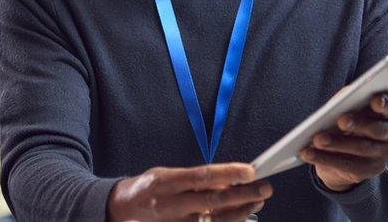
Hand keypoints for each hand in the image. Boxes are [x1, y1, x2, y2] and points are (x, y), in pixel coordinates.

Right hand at [107, 162, 271, 221]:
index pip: (202, 176)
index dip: (227, 173)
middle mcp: (170, 204)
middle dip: (242, 195)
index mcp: (166, 182)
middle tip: (264, 188)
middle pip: (213, 201)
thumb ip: (196, 179)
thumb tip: (227, 180)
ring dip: (239, 212)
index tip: (250, 171)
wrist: (123, 210)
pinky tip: (239, 216)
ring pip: (213, 221)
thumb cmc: (150, 188)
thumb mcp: (169, 175)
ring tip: (256, 202)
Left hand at [299, 92, 387, 191]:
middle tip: (341, 120)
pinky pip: (347, 166)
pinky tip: (308, 154)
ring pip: (361, 149)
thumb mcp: (351, 107)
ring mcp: (383, 154)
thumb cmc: (351, 119)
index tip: (375, 100)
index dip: (385, 103)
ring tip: (317, 139)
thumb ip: (348, 101)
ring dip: (337, 144)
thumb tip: (336, 104)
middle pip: (377, 130)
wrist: (350, 151)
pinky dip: (325, 159)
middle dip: (358, 124)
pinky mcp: (369, 170)